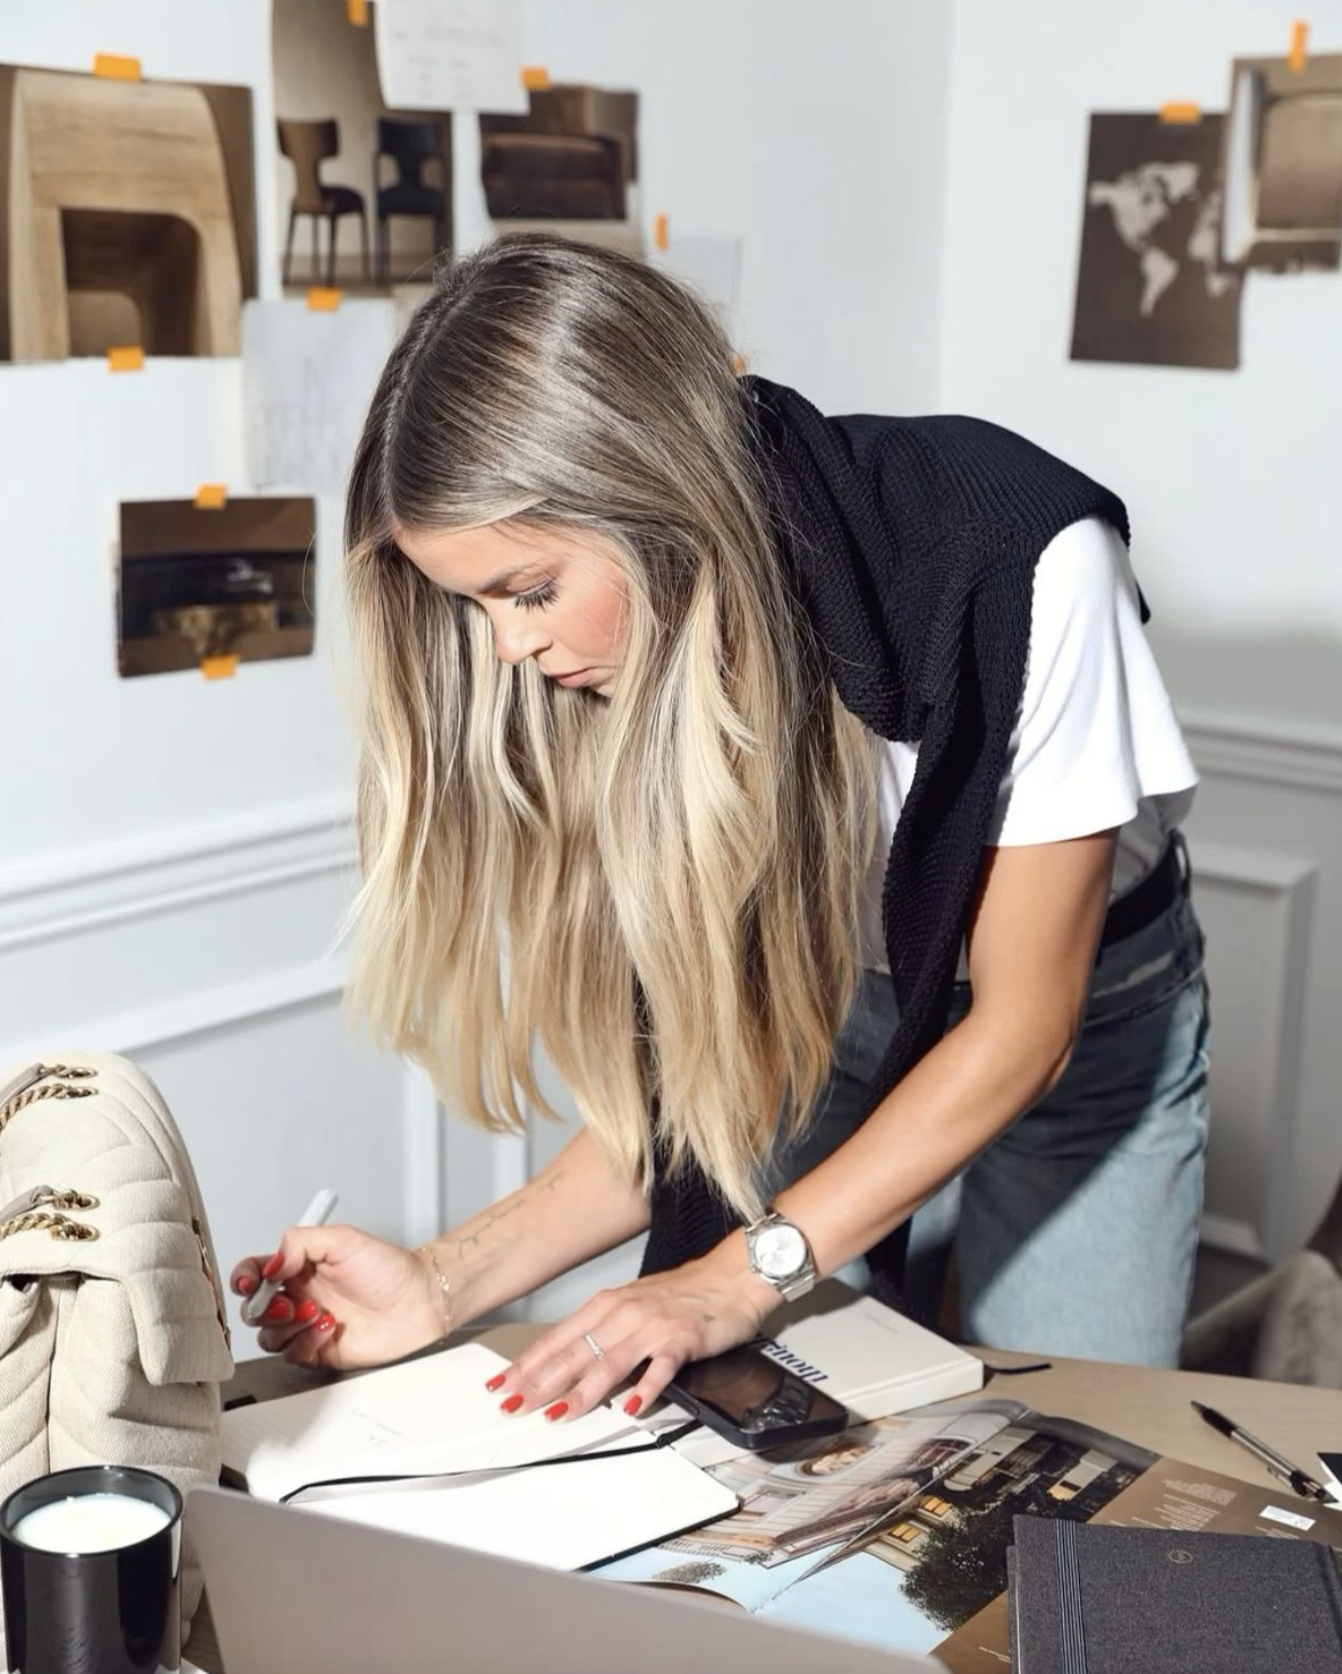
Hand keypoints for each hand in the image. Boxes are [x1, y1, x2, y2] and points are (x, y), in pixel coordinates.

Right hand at [229, 1224, 443, 1369]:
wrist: (419, 1301)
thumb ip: (300, 1243)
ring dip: (288, 1325)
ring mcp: (307, 1325)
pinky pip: (293, 1354)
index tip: (249, 1282)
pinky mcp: (318, 1350)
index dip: (243, 1277)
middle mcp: (299, 1295)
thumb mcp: (343, 1239)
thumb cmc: (390, 1268)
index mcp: (299, 1266)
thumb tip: (270, 1264)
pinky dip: (306, 1342)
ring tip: (319, 1312)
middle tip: (288, 1303)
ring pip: (269, 1335)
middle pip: (254, 1309)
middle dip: (263, 1308)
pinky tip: (331, 1327)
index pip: (255, 1271)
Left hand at [486, 1234, 778, 1421]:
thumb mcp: (633, 1305)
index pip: (556, 1338)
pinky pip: (659, 1367)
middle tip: (514, 1406)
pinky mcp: (681, 1340)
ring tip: (559, 1414)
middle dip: (540, 1382)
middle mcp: (624, 1313)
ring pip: (609, 1362)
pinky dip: (644, 1388)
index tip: (501, 1384)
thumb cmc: (683, 1292)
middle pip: (574, 1352)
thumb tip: (571, 1361)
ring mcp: (652, 1326)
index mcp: (607, 1304)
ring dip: (582, 1391)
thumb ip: (603, 1331)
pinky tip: (631, 1407)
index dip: (527, 1363)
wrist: (731, 1276)